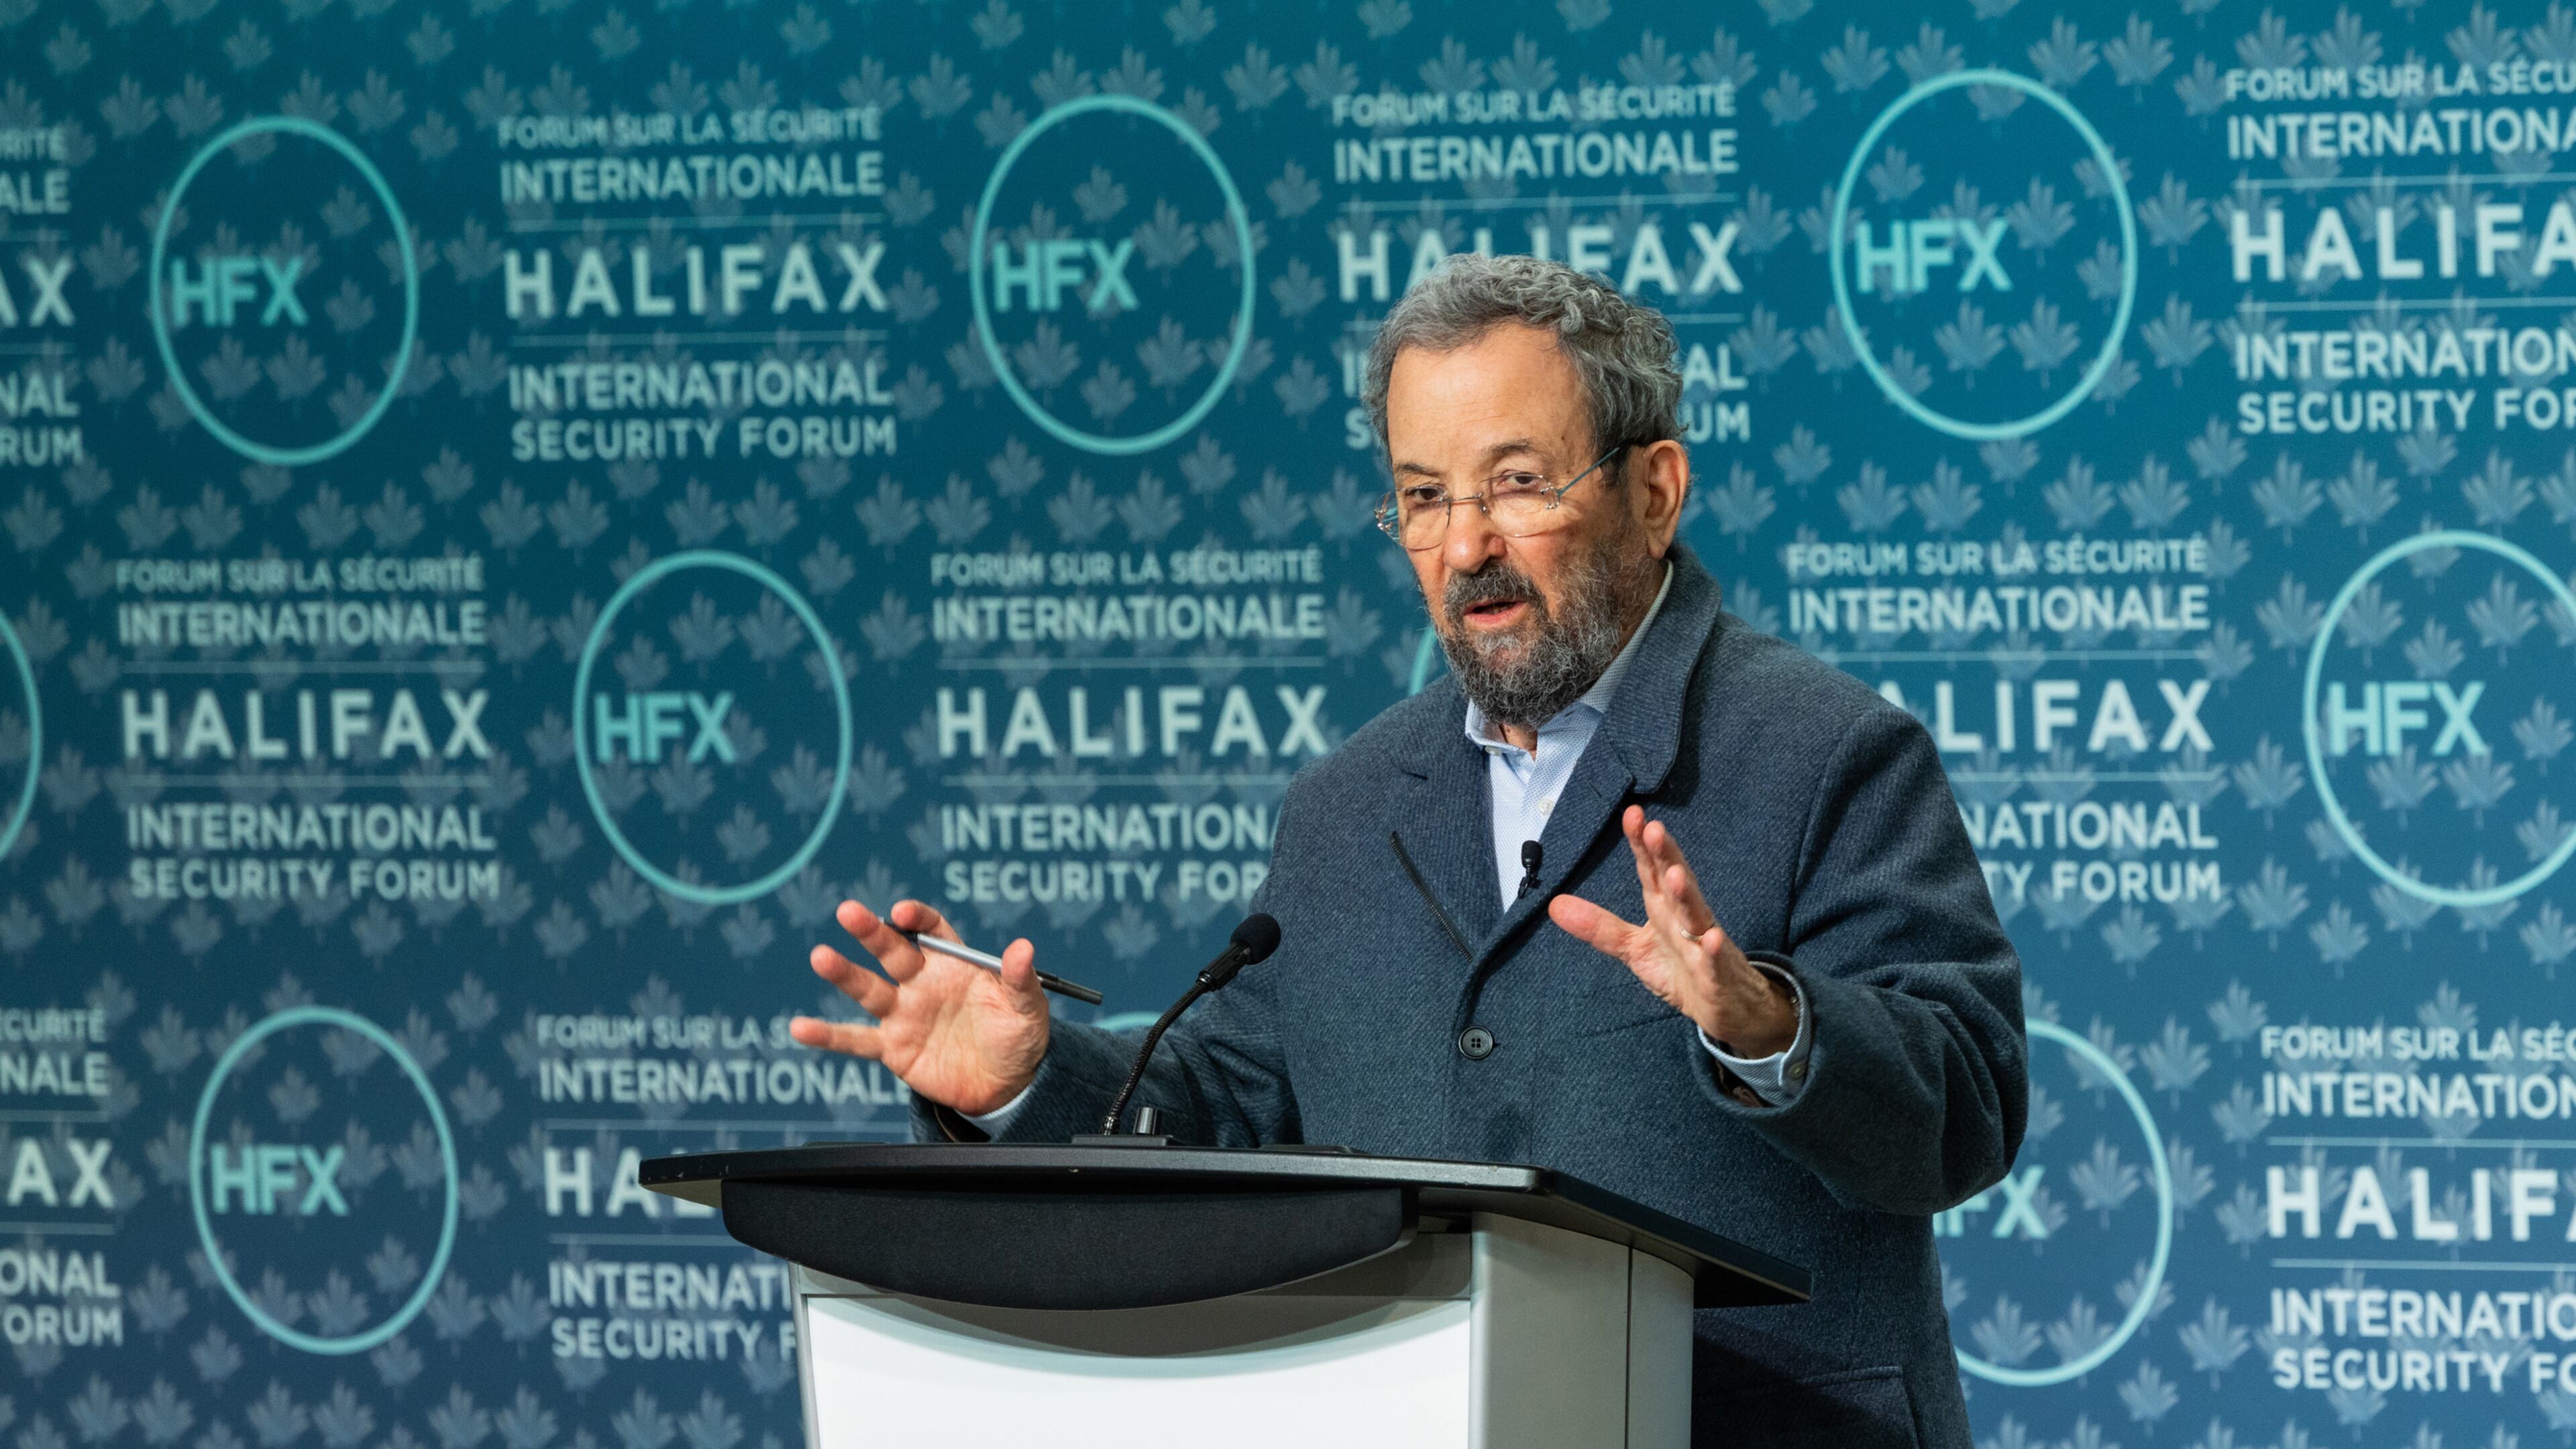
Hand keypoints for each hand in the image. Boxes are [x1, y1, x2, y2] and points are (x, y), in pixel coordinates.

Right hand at [788, 899, 1049, 1115]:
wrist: (1007, 1086)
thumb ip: (1020, 979)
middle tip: (848, 911)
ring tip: (821, 957)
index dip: (917, 919)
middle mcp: (922, 982)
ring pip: (869, 989)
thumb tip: (1023, 948)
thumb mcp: (1028, 1007)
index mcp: (954, 963)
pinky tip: (801, 1028)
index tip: (903, 914)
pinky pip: (857, 1040)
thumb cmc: (1017, 1037)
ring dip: (844, 974)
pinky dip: (829, 1036)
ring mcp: (904, 1014)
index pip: (930, 931)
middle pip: (892, 951)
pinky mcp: (893, 1048)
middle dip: (871, 931)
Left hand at [1546, 805, 1796, 1056]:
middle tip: (1654, 829)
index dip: (1642, 844)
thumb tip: (1554, 904)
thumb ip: (1599, 927)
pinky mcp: (1719, 976)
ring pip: (1697, 916)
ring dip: (1686, 895)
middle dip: (1666, 856)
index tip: (1632, 814)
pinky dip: (1715, 950)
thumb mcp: (1633, 949)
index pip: (1651, 871)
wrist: (1728, 1008)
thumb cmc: (1682, 971)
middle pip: (1676, 882)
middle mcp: (1686, 920)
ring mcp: (1705, 946)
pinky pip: (1716, 962)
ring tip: (1674, 875)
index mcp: (1664, 909)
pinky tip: (1714, 938)